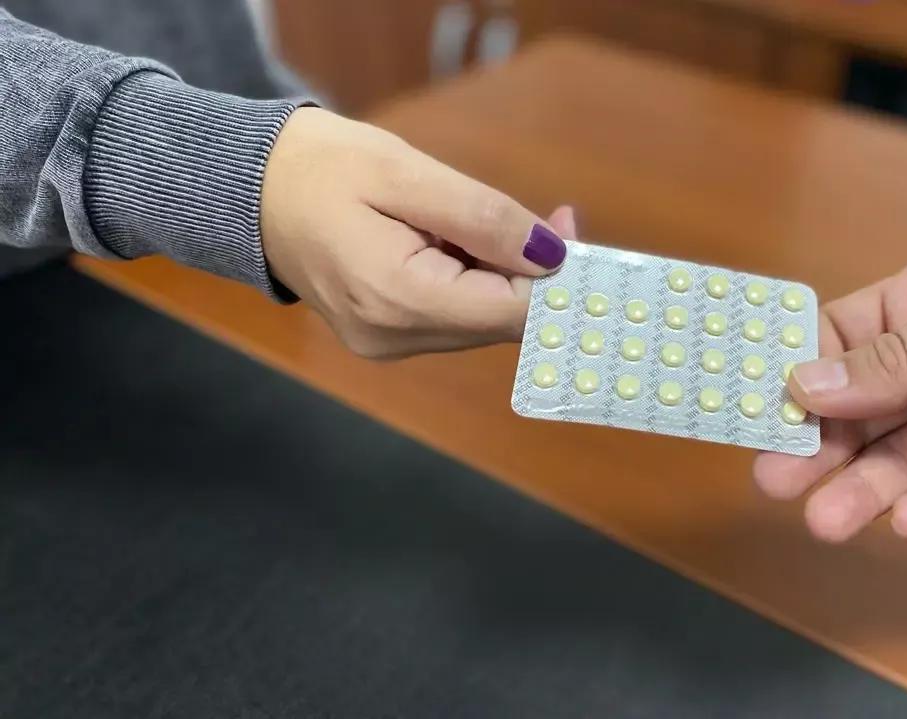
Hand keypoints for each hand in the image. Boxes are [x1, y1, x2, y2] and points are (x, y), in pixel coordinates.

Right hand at [260, 107, 575, 357]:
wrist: (249, 188)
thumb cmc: (321, 168)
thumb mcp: (406, 175)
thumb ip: (483, 218)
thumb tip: (552, 255)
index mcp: (397, 300)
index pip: (512, 311)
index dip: (555, 276)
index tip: (570, 227)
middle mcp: (394, 338)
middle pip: (502, 321)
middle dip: (533, 271)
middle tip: (552, 216)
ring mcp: (388, 344)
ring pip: (483, 321)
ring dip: (505, 274)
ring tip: (487, 221)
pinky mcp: (387, 337)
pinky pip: (456, 316)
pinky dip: (476, 282)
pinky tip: (461, 243)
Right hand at [755, 215, 906, 541]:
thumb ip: (906, 353)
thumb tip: (805, 379)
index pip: (837, 340)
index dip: (788, 369)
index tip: (744, 403)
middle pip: (854, 412)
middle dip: (813, 443)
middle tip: (775, 475)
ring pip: (894, 464)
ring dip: (859, 490)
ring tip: (826, 517)